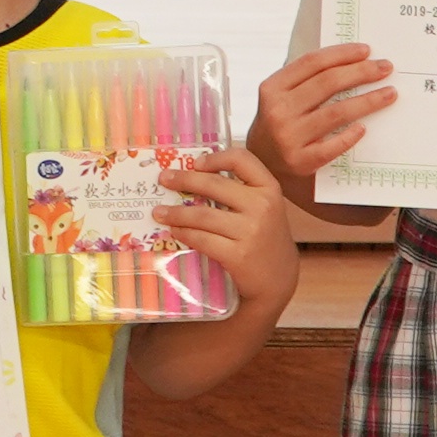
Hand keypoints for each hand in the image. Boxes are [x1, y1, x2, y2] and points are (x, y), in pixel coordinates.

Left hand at [163, 142, 301, 306]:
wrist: (277, 279)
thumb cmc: (265, 238)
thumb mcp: (264, 208)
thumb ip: (240, 192)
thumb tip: (194, 175)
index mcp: (269, 188)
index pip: (242, 159)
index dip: (216, 158)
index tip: (196, 162)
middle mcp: (262, 206)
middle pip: (214, 184)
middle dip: (183, 180)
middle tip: (163, 179)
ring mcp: (251, 231)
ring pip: (203, 214)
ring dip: (176, 212)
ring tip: (159, 212)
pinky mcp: (238, 255)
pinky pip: (202, 239)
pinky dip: (184, 233)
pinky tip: (175, 231)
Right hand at [249, 41, 394, 184]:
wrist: (262, 165)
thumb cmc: (281, 123)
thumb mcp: (281, 97)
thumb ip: (305, 79)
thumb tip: (351, 60)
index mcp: (273, 88)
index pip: (312, 62)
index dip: (342, 54)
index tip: (367, 50)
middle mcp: (278, 111)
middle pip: (328, 83)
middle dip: (361, 72)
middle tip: (385, 68)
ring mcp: (289, 137)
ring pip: (336, 112)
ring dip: (368, 100)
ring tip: (389, 93)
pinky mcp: (300, 161)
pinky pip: (333, 146)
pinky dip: (350, 135)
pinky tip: (364, 127)